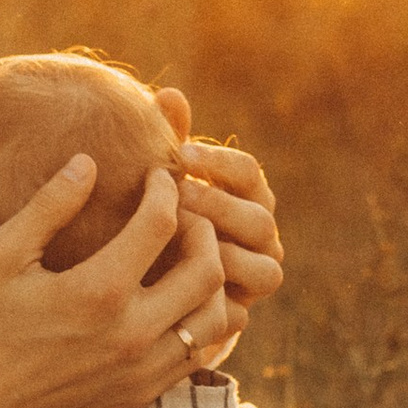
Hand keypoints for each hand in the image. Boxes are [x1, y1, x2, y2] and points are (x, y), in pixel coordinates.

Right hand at [0, 156, 227, 407]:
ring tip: (189, 260)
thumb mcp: (3, 255)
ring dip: (213, 281)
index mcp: (97, 291)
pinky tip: (179, 303)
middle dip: (205, 232)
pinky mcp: (144, 393)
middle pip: (207, 270)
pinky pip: (201, 354)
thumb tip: (88, 162)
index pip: (161, 223)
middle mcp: (131, 332)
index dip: (165, 191)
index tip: (159, 178)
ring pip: (217, 317)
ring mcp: (143, 369)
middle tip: (185, 218)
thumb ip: (48, 206)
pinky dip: (202, 322)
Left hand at [153, 86, 283, 358]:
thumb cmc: (152, 214)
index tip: (181, 154)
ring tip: (179, 246)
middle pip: (259, 217)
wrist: (143, 281)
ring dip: (225, 254)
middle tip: (178, 198)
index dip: (219, 163)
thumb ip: (169, 139)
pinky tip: (180, 289)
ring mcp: (256, 273)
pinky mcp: (240, 312)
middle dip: (219, 206)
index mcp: (245, 194)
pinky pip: (242, 311)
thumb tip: (170, 95)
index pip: (248, 172)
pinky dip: (219, 300)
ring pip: (264, 268)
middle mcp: (259, 233)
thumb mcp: (159, 180)